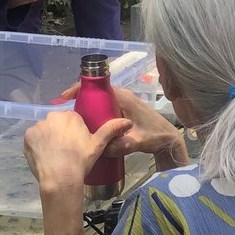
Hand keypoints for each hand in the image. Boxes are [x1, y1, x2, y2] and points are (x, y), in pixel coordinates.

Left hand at [24, 110, 131, 190]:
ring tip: (55, 156)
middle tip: (67, 152)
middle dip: (61, 134)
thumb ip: (111, 129)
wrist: (60, 178)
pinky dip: (38, 146)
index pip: (72, 120)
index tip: (77, 145)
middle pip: (57, 124)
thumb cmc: (81, 160)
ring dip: (48, 139)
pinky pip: (34, 139)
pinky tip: (45, 157)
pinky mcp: (27, 137)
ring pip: (45, 131)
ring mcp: (38, 126)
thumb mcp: (99, 144)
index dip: (75, 133)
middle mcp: (52, 116)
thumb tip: (128, 122)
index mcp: (70, 116)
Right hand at [56, 84, 183, 161]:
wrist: (169, 139)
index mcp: (123, 97)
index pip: (97, 86)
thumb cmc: (155, 136)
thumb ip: (119, 145)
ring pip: (100, 101)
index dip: (79, 88)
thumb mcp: (136, 142)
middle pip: (96, 93)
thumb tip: (100, 149)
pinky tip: (89, 126)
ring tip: (74, 121)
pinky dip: (96, 113)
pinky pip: (105, 107)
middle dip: (80, 101)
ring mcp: (123, 102)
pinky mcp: (124, 109)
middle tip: (68, 115)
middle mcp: (122, 95)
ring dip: (88, 108)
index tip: (65, 97)